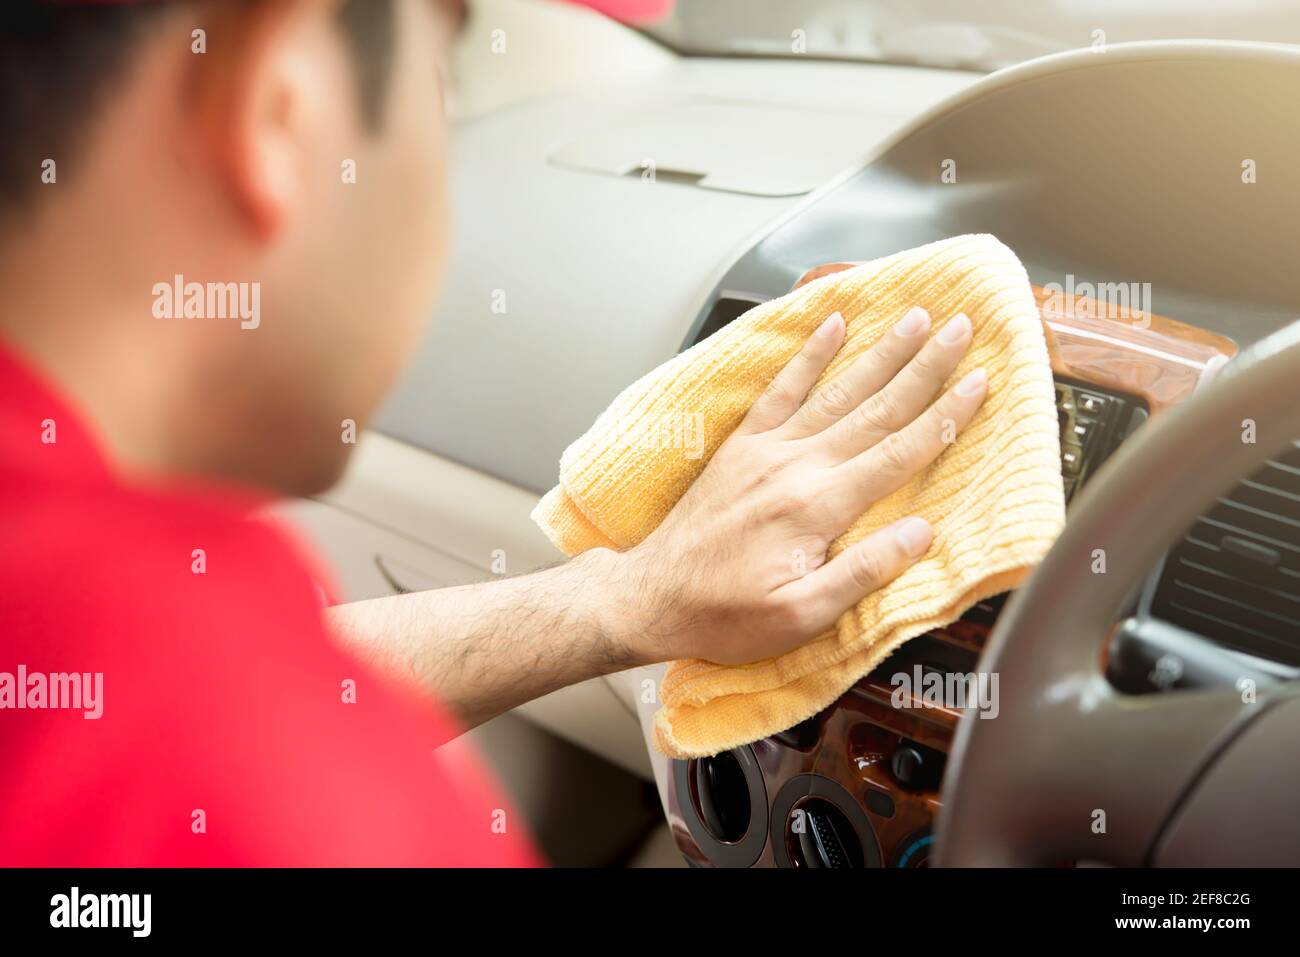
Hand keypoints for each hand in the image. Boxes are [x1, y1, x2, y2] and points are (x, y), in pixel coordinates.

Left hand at [614, 306, 987, 665]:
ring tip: (917, 317)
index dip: (946, 415)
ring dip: (881, 352)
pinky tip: (833, 324)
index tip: (981, 381)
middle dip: (926, 366)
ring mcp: (767, 450)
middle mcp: (796, 466)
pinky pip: (782, 389)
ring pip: (838, 390)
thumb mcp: (802, 615)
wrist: (652, 597)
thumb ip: (864, 571)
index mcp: (818, 506)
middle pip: (877, 409)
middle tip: (963, 327)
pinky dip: (809, 355)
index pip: (900, 452)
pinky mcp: (742, 446)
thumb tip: (922, 533)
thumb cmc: (726, 615)